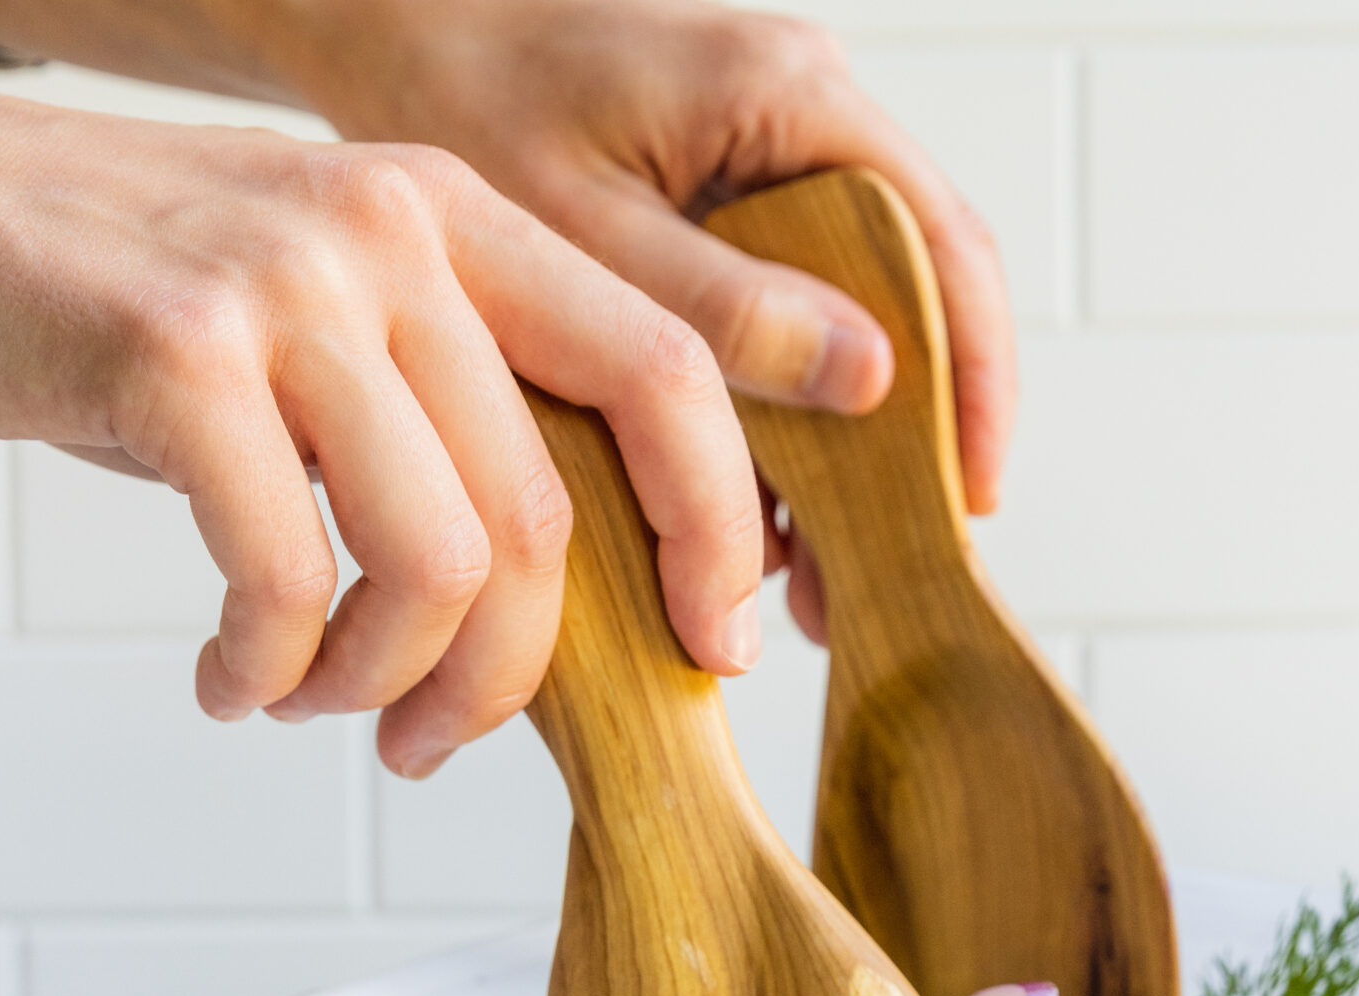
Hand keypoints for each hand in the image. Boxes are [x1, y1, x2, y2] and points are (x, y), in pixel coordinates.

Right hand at [0, 95, 762, 771]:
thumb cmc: (144, 307)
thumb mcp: (332, 320)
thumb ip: (451, 412)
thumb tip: (558, 600)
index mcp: (460, 221)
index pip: (659, 372)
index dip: (715, 530)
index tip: (716, 650)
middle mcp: (392, 233)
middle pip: (540, 520)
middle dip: (497, 683)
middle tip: (424, 744)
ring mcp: (287, 283)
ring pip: (433, 563)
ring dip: (376, 686)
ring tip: (309, 702)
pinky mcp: (178, 349)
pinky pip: (283, 577)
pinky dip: (263, 670)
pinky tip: (227, 680)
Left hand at [289, 0, 1017, 640]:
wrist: (384, 26)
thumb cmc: (461, 95)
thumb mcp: (589, 226)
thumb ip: (726, 305)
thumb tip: (874, 381)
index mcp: (795, 97)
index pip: (944, 248)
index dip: (975, 386)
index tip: (967, 503)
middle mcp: (806, 117)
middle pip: (911, 300)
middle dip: (898, 449)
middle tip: (867, 574)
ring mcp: (772, 158)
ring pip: (849, 322)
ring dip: (834, 453)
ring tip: (798, 576)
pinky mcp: (728, 201)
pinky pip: (787, 317)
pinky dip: (774, 417)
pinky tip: (741, 510)